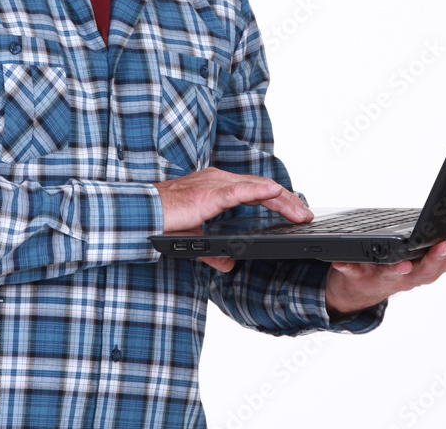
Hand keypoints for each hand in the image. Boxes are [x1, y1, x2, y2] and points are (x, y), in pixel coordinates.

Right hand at [153, 167, 312, 271]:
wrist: (139, 215)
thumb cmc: (161, 221)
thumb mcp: (194, 239)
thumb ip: (213, 250)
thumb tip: (229, 263)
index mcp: (217, 188)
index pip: (256, 191)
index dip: (278, 201)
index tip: (296, 213)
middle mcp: (219, 181)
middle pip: (262, 187)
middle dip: (288, 201)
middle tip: (306, 215)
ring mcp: (214, 185)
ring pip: (257, 187)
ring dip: (282, 199)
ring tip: (300, 212)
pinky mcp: (208, 194)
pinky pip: (239, 190)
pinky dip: (259, 190)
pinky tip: (275, 193)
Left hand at [325, 220, 445, 316]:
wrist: (361, 291)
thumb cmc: (400, 269)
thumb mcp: (430, 262)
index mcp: (428, 269)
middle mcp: (410, 277)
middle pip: (429, 271)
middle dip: (439, 258)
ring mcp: (386, 279)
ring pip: (396, 276)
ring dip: (401, 271)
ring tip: (404, 263)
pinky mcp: (360, 277)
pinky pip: (354, 273)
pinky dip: (349, 268)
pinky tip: (342, 262)